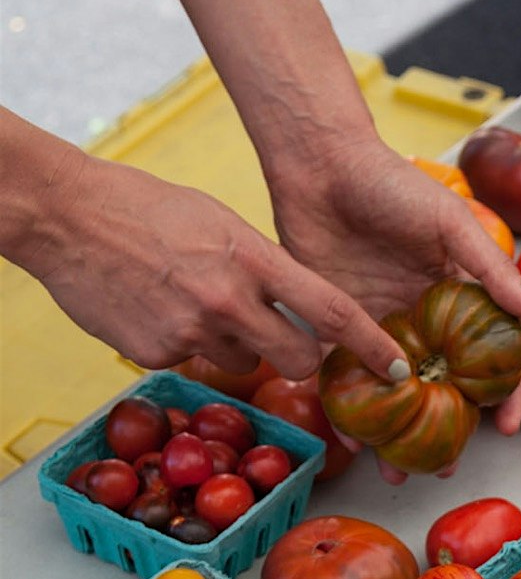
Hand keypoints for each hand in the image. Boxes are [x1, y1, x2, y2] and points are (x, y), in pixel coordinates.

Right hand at [24, 150, 405, 380]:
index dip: (373, 347)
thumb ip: (264, 269)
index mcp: (254, 259)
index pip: (335, 313)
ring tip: (196, 302)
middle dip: (301, 358)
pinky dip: (187, 344)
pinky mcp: (159, 355)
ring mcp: (192, 331)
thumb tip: (297, 308)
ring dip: (235, 346)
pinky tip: (160, 309)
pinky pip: (195, 363)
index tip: (399, 370)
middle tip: (284, 340)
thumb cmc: (146, 208)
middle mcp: (229, 301)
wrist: (63, 215)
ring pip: (245, 364)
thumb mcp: (222, 223)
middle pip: (299, 360)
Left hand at [268, 135, 520, 480]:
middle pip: (442, 389)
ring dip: (396, 437)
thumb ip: (491, 271)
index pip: (491, 359)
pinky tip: (353, 440)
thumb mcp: (451, 223)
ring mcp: (380, 328)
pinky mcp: (335, 327)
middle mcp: (424, 322)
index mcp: (459, 300)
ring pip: (396, 396)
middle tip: (443, 469)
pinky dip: (350, 412)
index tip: (505, 429)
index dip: (504, 395)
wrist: (319, 162)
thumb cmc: (392, 183)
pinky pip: (346, 379)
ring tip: (395, 472)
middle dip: (445, 434)